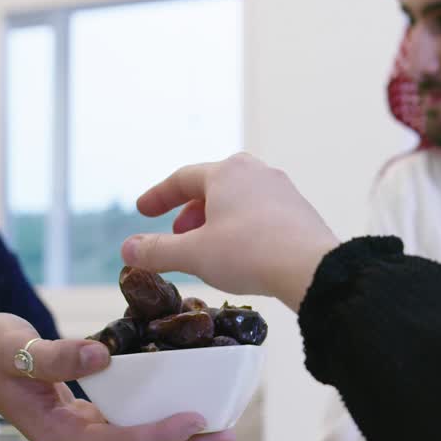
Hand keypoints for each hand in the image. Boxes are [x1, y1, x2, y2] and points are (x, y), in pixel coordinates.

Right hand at [0, 312, 235, 440]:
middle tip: (225, 431)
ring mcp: (81, 435)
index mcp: (58, 437)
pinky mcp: (88, 421)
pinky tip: (187, 410)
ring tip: (220, 429)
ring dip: (179, 439)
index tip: (194, 419)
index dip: (159, 435)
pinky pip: (131, 427)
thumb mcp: (19, 349)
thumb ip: (59, 356)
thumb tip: (102, 355)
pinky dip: (161, 421)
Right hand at [121, 153, 339, 310]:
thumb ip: (157, 251)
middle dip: (190, 212)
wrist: (311, 268)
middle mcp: (256, 172)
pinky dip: (243, 228)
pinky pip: (262, 214)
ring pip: (239, 201)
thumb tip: (128, 249)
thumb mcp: (194, 254)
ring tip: (208, 248)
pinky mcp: (301, 211)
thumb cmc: (249, 253)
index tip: (143, 211)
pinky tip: (243, 254)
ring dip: (217, 222)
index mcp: (227, 172)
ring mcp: (283, 190)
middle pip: (213, 187)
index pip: (182, 178)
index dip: (159, 196)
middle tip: (179, 238)